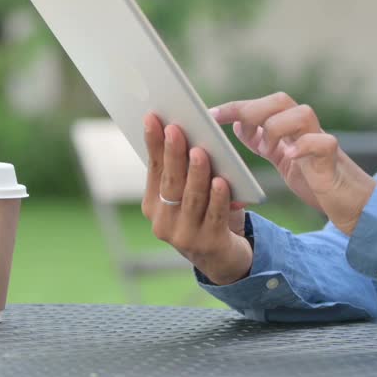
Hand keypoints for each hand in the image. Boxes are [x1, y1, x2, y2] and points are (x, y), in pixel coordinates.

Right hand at [140, 112, 251, 284]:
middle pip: (170, 183)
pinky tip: (221, 182)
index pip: (154, 169)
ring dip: (195, 173)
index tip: (153, 118)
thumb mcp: (189, 193)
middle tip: (176, 129)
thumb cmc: (205, 213)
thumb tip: (184, 131)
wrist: (222, 257)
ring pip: (191, 198)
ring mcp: (185, 236)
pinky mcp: (209, 244)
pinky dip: (218, 198)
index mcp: (153, 205)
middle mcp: (163, 223)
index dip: (154, 144)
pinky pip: (214, 216)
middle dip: (173, 154)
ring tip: (199, 152)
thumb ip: (184, 170)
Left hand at [210, 93, 375, 234]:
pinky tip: (290, 156)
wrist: (351, 202)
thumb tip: (238, 124)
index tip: (209, 116)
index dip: (235, 107)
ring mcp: (321, 140)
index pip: (261, 105)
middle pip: (280, 100)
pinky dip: (304, 145)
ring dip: (278, 126)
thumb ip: (263, 140)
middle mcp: (305, 128)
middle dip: (252, 109)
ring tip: (266, 148)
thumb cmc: (315, 178)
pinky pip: (323, 142)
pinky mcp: (334, 158)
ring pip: (302, 113)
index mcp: (289, 126)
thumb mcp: (281, 157)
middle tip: (229, 124)